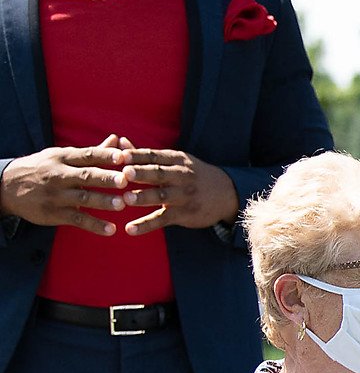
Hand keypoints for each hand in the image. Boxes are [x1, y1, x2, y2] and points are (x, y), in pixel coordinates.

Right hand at [0, 139, 130, 233]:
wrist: (6, 186)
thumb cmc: (44, 168)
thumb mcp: (62, 156)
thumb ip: (92, 152)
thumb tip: (118, 140)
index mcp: (63, 158)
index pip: (87, 155)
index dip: (105, 155)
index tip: (123, 157)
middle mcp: (59, 175)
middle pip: (85, 176)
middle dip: (105, 178)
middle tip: (125, 180)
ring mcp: (56, 195)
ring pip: (82, 198)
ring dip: (102, 202)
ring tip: (121, 205)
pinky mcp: (53, 213)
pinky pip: (76, 219)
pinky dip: (94, 225)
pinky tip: (111, 230)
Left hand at [114, 140, 239, 233]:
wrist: (227, 194)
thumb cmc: (193, 175)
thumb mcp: (176, 161)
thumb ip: (146, 155)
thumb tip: (119, 143)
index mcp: (178, 160)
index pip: (155, 156)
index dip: (138, 156)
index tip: (120, 156)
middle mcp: (183, 177)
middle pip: (160, 174)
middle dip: (142, 173)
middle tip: (124, 174)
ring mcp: (185, 196)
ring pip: (162, 196)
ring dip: (144, 197)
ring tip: (125, 199)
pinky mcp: (184, 214)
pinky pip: (163, 220)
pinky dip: (146, 225)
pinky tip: (130, 229)